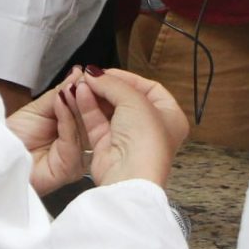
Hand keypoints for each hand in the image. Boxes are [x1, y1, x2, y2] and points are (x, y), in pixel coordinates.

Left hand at [8, 71, 95, 197]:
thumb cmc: (15, 137)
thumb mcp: (41, 108)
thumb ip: (62, 92)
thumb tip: (79, 73)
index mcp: (78, 133)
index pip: (96, 114)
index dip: (97, 95)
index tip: (95, 76)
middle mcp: (81, 148)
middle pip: (95, 122)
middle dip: (90, 97)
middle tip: (87, 78)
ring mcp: (78, 160)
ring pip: (86, 130)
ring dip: (78, 105)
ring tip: (73, 87)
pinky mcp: (69, 169)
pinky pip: (73, 141)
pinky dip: (67, 119)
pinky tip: (61, 101)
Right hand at [64, 69, 185, 189]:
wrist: (129, 176)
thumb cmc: (145, 140)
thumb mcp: (134, 101)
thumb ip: (113, 84)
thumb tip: (94, 73)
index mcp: (169, 116)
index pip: (149, 88)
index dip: (128, 77)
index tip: (107, 71)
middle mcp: (150, 127)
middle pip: (126, 98)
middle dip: (107, 86)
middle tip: (89, 75)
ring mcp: (128, 137)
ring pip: (108, 109)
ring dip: (95, 94)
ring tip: (80, 82)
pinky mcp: (107, 145)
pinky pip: (96, 121)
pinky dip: (87, 107)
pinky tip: (78, 93)